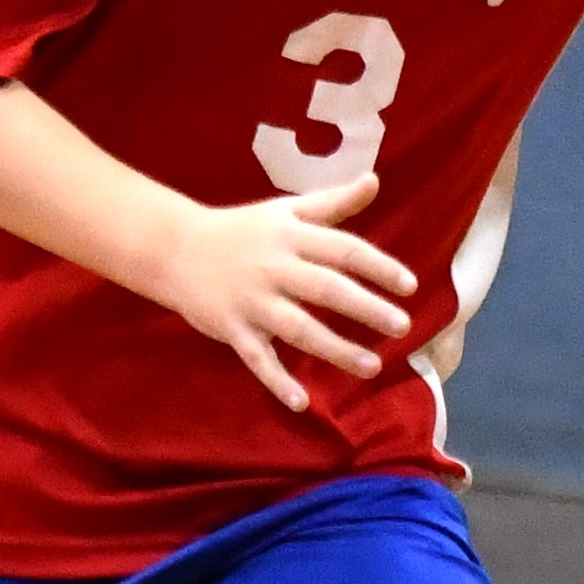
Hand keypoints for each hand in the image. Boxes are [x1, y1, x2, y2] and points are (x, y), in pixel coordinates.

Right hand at [134, 172, 415, 413]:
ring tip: (371, 366)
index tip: (409, 286)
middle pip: (327, 289)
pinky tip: (301, 402)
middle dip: (365, 308)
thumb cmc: (240, 231)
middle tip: (401, 326)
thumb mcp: (286, 212)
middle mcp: (275, 268)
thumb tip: (375, 181)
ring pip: (298, 328)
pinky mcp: (232, 329)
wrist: (175, 248)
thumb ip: (332, 203)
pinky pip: (257, 359)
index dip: (378, 267)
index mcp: (292, 237)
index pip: (344, 250)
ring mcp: (252, 302)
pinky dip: (277, 381)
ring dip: (335, 348)